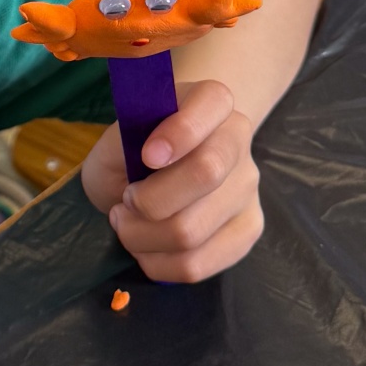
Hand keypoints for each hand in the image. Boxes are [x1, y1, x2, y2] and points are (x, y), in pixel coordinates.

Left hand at [79, 79, 263, 281]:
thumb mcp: (116, 137)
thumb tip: (149, 161)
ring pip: (194, 230)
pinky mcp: (248, 230)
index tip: (146, 156)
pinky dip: (158, 263)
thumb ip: (125, 141)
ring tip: (128, 224)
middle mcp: (238, 140)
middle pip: (206, 174)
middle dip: (149, 199)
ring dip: (142, 238)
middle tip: (125, 201)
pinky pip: (198, 264)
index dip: (180, 132)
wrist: (156, 172)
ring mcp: (249, 188)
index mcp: (211, 101)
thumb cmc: (133, 150)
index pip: (214, 102)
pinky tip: (147, 247)